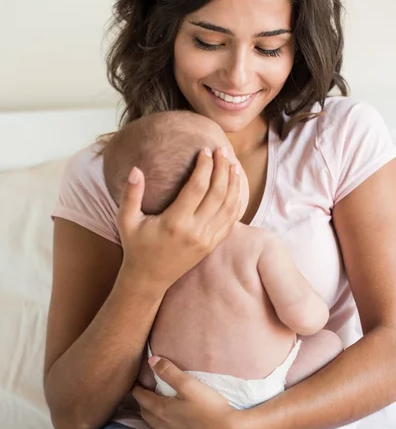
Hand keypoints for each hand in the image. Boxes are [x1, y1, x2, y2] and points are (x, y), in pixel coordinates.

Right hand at [117, 148, 240, 292]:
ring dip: (234, 184)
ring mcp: (206, 240)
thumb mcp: (126, 221)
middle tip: (222, 152)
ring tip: (233, 165)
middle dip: (222, 169)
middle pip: (218, 194)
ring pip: (229, 207)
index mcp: (174, 222)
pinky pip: (230, 222)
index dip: (204, 166)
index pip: (197, 187)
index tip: (204, 150)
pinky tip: (236, 189)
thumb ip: (130, 195)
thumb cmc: (136, 246)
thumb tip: (136, 169)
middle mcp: (195, 231)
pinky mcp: (211, 245)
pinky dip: (236, 203)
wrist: (148, 278)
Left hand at [132, 356, 244, 428]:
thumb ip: (169, 371)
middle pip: (146, 414)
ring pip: (157, 428)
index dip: (137, 390)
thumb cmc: (209, 407)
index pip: (142, 399)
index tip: (136, 385)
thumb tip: (151, 361)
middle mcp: (164, 428)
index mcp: (162, 411)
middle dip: (143, 404)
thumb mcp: (189, 384)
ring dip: (154, 418)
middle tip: (144, 395)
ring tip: (156, 410)